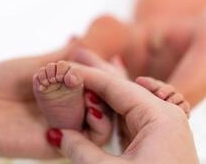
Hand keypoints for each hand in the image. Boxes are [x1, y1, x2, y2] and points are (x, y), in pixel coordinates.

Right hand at [47, 64, 198, 163]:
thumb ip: (80, 150)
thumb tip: (57, 134)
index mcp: (160, 116)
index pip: (116, 86)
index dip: (87, 77)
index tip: (65, 70)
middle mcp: (164, 116)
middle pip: (120, 94)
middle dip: (91, 92)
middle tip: (65, 88)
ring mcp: (161, 128)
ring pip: (123, 108)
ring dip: (99, 107)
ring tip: (75, 104)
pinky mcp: (155, 141)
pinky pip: (128, 122)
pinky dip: (108, 122)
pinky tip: (93, 121)